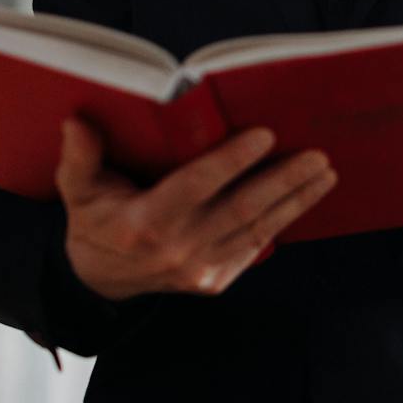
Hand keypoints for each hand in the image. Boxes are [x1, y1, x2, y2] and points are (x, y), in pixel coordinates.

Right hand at [55, 118, 336, 300]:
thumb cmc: (94, 222)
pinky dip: (282, 223)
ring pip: (257, 230)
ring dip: (295, 201)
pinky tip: (305, 198)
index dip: (232, 160)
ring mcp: (199, 271)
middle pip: (242, 210)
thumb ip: (80, 157)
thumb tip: (77, 120)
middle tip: (317, 155)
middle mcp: (177, 249)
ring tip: (325, 173)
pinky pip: (254, 248)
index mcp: (144, 223)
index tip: (265, 135)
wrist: (99, 282)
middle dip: (284, 181)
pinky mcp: (214, 282)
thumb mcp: (78, 190)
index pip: (197, 186)